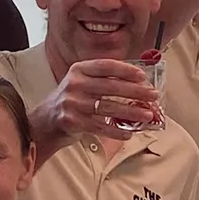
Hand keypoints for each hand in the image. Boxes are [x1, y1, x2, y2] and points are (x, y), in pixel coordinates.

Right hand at [36, 57, 157, 146]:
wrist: (45, 121)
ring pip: (108, 107)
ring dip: (131, 112)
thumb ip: (104, 80)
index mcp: (79, 70)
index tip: (143, 76)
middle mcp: (74, 84)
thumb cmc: (72, 101)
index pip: (106, 66)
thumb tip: (139, 84)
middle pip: (111, 87)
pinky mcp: (71, 121)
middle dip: (136, 92)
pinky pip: (99, 127)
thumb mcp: (82, 83)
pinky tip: (129, 133)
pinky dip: (116, 131)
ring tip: (147, 115)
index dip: (126, 70)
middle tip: (153, 95)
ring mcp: (72, 103)